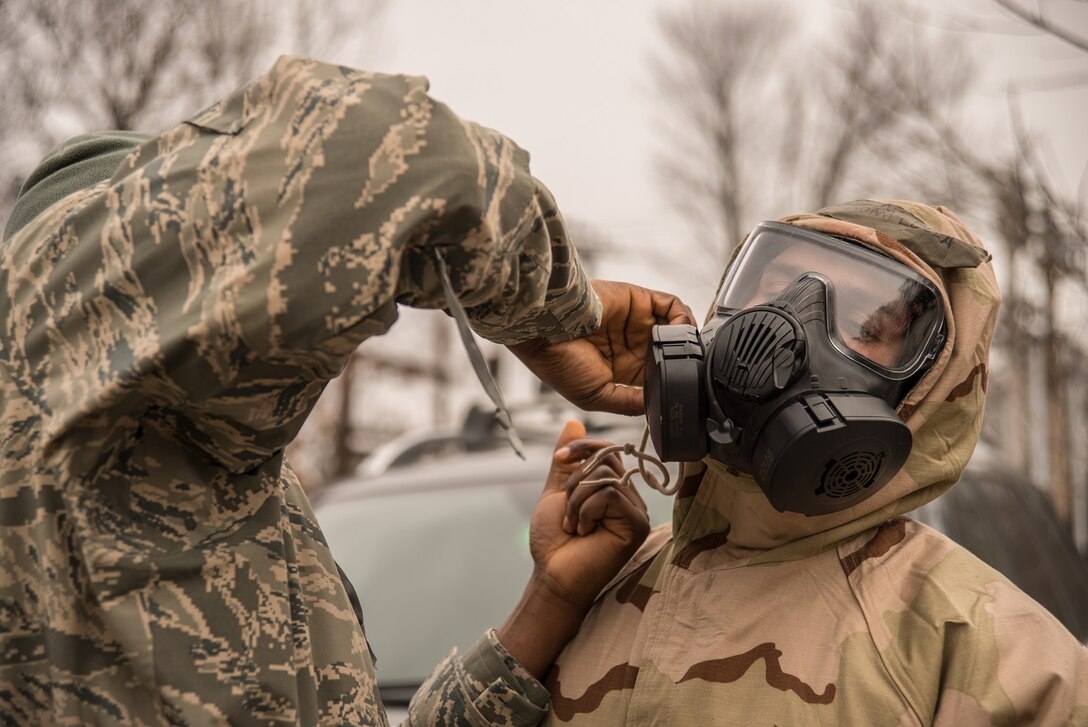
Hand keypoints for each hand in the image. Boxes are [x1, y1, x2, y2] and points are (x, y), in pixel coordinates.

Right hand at [509, 280, 694, 415]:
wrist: (544, 330)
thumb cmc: (558, 364)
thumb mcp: (595, 397)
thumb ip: (629, 403)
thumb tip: (658, 406)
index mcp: (623, 371)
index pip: (658, 375)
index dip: (673, 380)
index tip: (685, 389)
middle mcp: (632, 346)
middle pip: (671, 350)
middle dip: (685, 358)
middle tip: (694, 366)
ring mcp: (637, 323)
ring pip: (676, 328)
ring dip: (687, 337)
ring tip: (688, 348)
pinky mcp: (639, 301)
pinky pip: (671, 306)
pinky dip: (682, 317)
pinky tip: (680, 330)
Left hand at [528, 420, 649, 610]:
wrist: (552, 575)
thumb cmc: (554, 541)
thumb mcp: (557, 493)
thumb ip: (567, 462)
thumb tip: (573, 424)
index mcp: (614, 489)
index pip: (608, 450)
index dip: (584, 447)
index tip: (560, 458)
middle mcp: (629, 498)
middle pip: (606, 460)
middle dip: (575, 483)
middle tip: (567, 514)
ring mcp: (636, 512)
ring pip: (606, 477)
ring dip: (577, 501)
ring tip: (574, 526)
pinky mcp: (637, 525)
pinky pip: (610, 494)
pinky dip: (587, 510)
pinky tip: (585, 532)